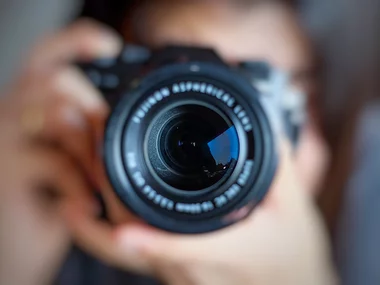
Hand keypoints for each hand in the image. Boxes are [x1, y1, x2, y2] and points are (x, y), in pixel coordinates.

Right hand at [0, 19, 120, 284]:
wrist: (11, 246)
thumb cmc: (44, 200)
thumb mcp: (66, 162)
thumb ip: (81, 134)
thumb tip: (106, 118)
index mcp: (26, 108)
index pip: (46, 58)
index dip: (75, 41)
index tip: (110, 45)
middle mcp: (9, 115)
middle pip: (57, 82)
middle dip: (94, 113)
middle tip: (106, 151)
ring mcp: (3, 142)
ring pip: (58, 114)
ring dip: (90, 149)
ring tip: (99, 182)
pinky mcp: (3, 174)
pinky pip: (56, 164)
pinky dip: (81, 185)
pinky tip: (88, 205)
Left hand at [64, 140, 337, 284]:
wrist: (289, 282)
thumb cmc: (292, 252)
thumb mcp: (293, 207)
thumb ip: (279, 166)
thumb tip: (266, 125)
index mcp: (230, 253)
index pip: (186, 248)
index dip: (152, 241)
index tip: (121, 232)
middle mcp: (197, 269)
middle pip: (143, 239)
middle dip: (113, 190)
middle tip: (98, 144)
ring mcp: (182, 272)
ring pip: (132, 242)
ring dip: (111, 198)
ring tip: (100, 154)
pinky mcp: (175, 267)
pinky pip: (138, 241)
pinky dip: (118, 212)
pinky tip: (114, 184)